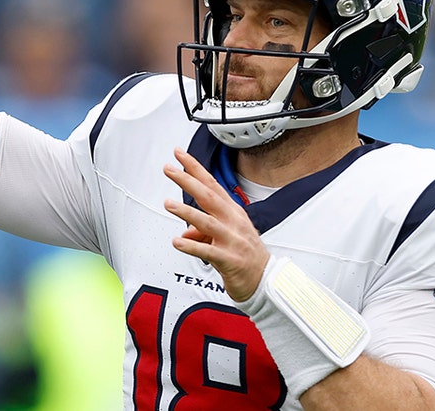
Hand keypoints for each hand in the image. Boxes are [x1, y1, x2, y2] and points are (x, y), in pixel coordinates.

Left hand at [163, 148, 269, 301]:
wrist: (265, 279)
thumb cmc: (245, 254)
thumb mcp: (224, 237)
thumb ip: (201, 231)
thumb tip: (184, 231)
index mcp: (232, 212)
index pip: (212, 184)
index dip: (195, 168)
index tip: (179, 155)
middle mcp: (233, 222)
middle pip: (208, 197)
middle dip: (188, 181)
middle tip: (170, 170)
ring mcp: (232, 240)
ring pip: (207, 222)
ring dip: (187, 212)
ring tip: (169, 204)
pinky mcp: (229, 260)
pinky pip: (208, 251)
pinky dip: (192, 246)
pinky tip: (178, 241)